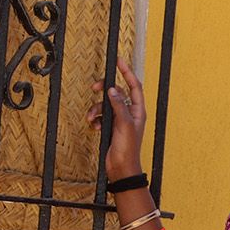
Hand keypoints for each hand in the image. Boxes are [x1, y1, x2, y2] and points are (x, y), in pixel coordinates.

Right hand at [87, 59, 146, 178]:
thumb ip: (118, 105)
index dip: (127, 72)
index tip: (119, 61)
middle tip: (95, 88)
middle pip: (117, 93)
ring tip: (92, 118)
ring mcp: (120, 120)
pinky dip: (96, 119)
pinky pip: (101, 116)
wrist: (121, 168)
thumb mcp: (124, 124)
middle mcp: (130, 113)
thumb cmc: (128, 149)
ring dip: (96, 110)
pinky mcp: (111, 127)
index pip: (134, 86)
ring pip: (106, 105)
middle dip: (105, 90)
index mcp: (138, 110)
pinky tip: (94, 126)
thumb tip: (113, 90)